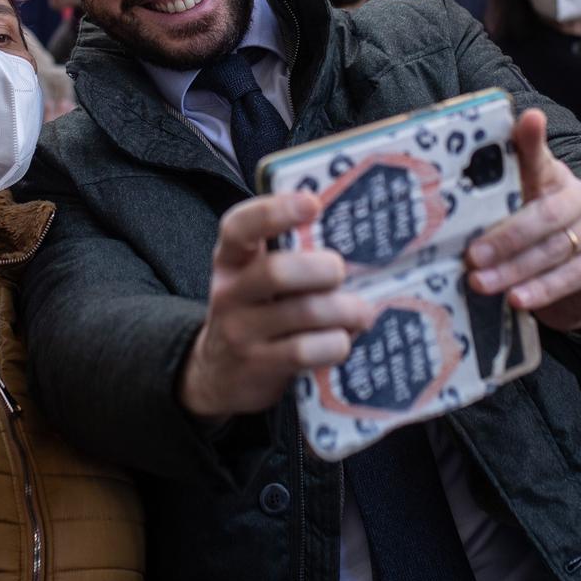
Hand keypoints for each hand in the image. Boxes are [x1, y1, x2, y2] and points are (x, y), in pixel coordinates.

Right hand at [178, 192, 373, 419]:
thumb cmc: (256, 313)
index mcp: (231, 260)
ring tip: (362, 312)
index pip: (239, 227)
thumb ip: (289, 257)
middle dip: (323, 270)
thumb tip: (357, 245)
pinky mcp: (258, 366)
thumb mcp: (255, 280)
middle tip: (342, 273)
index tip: (313, 204)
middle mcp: (229, 293)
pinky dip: (335, 343)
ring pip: (302, 312)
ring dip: (344, 310)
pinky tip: (342, 340)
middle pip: (277, 271)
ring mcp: (240, 332)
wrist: (219, 375)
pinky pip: (306, 350)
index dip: (274, 211)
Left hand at [465, 108, 580, 331]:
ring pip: (553, 249)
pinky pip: (569, 277)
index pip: (540, 157)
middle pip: (544, 215)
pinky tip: (517, 300)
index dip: (533, 140)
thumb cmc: (531, 238)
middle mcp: (579, 198)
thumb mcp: (511, 212)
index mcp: (552, 177)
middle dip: (505, 238)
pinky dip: (540, 290)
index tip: (529, 120)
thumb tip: (441, 184)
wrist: (575, 281)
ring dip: (513, 269)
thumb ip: (488, 198)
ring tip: (481, 283)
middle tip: (472, 257)